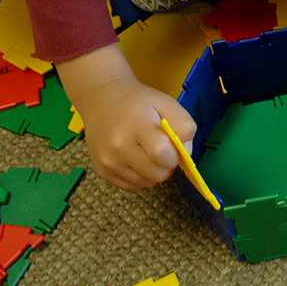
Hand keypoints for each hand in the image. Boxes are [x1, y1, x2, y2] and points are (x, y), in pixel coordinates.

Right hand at [58, 46, 197, 191]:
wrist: (101, 99)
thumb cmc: (137, 102)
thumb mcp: (166, 102)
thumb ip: (184, 126)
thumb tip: (186, 153)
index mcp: (136, 124)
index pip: (162, 154)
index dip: (174, 154)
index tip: (171, 145)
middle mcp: (118, 146)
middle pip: (157, 174)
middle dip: (165, 165)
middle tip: (160, 148)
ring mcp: (108, 161)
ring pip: (147, 183)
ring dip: (153, 172)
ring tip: (145, 151)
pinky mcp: (103, 172)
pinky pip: (134, 186)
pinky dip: (140, 176)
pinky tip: (134, 158)